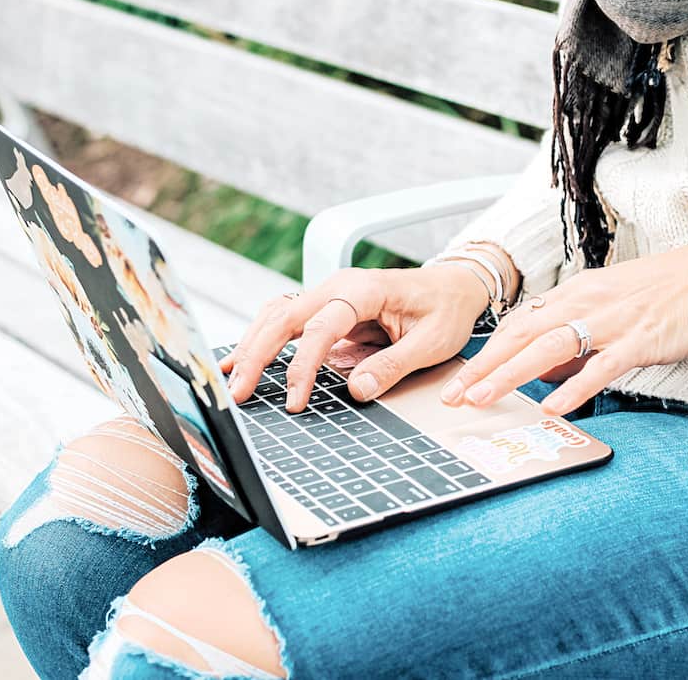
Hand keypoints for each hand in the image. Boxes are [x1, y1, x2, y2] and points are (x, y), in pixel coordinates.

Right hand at [219, 265, 491, 411]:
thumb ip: (394, 365)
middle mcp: (338, 286)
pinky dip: (262, 337)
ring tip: (232, 380)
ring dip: (253, 346)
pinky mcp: (326, 307)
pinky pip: (286, 319)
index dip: (303, 367)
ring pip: (277, 315)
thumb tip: (357, 389)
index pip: (321, 329)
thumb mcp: (432, 343)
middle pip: (284, 317)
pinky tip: (243, 359)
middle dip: (257, 355)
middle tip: (238, 393)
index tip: (295, 401)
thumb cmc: (446, 310)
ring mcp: (329, 293)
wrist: (455, 286)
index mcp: (364, 290)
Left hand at [440, 245, 687, 415]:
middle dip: (483, 366)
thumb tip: (539, 376)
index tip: (460, 378)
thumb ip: (572, 344)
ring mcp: (611, 320)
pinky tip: (553, 406)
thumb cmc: (660, 296)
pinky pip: (601, 365)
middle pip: (522, 334)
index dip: (486, 353)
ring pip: (549, 347)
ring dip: (510, 374)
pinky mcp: (639, 339)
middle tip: (454, 393)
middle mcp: (584, 303)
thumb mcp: (606, 311)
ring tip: (483, 398)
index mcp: (573, 295)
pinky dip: (575, 386)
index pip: (518, 324)